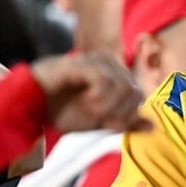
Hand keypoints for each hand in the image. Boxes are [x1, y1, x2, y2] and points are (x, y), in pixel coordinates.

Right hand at [29, 52, 150, 133]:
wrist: (33, 106)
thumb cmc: (65, 110)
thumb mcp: (101, 120)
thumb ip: (125, 121)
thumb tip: (152, 126)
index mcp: (118, 74)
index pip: (139, 96)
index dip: (127, 115)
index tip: (106, 122)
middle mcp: (111, 63)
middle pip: (135, 92)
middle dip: (117, 112)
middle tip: (95, 115)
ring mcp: (97, 60)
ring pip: (123, 86)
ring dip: (106, 106)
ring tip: (88, 107)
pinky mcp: (83, 62)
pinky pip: (104, 80)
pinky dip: (97, 97)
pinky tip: (84, 100)